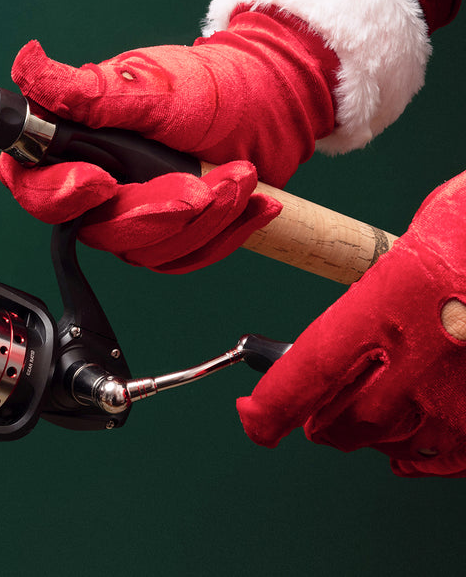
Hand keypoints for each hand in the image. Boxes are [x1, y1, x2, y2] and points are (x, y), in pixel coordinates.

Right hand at [1, 7, 336, 271]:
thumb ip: (85, 91)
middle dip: (156, 213)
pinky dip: (224, 233)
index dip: (60, 195)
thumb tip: (26, 64)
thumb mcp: (146, 86)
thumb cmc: (205, 89)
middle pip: (99, 230)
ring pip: (147, 251)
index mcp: (75, 148)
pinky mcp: (168, 237)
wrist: (264, 107)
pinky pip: (184, 258)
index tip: (102, 181)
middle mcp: (97, 189)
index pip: (35, 188)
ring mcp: (133, 217)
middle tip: (199, 186)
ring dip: (202, 220)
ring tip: (239, 177)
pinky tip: (251, 203)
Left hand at [237, 172, 465, 476]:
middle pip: (340, 417)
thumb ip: (375, 286)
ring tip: (359, 417)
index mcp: (387, 305)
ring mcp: (460, 394)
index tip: (253, 418)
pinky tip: (405, 449)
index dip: (271, 407)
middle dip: (317, 419)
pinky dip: (415, 456)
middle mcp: (418, 358)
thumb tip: (352, 314)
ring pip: (385, 440)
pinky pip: (442, 457)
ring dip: (363, 433)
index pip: (307, 373)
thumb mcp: (416, 240)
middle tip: (312, 413)